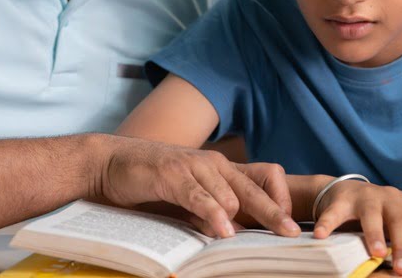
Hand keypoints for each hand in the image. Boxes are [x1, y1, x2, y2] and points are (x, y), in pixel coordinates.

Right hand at [92, 135, 299, 238]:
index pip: (264, 177)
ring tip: (260, 238)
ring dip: (246, 217)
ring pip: (231, 194)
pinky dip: (213, 214)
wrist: (110, 163)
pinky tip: (224, 231)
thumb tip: (234, 234)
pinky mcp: (172, 175)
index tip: (288, 224)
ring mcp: (194, 167)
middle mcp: (213, 164)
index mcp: (220, 170)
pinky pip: (200, 197)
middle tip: (292, 235)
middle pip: (255, 188)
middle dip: (276, 213)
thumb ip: (210, 212)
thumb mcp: (186, 200)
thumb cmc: (150, 183)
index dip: (279, 199)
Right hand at [312, 181, 401, 274]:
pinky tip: (322, 235)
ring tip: (375, 253)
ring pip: (372, 215)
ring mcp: (366, 198)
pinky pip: (335, 212)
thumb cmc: (387, 211)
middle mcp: (391, 198)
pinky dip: (328, 223)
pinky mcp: (342, 200)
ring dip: (374, 234)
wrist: (350, 192)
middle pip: (400, 221)